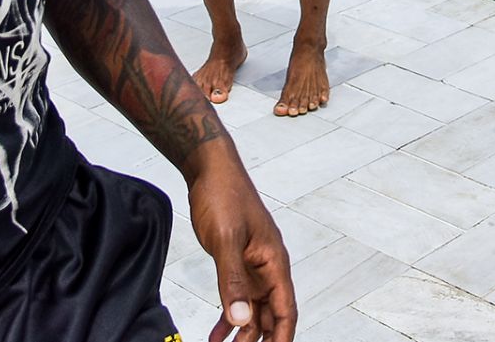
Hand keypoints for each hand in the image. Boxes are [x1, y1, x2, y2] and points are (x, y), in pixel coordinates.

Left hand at [189, 156, 295, 341]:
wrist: (209, 170)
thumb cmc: (224, 195)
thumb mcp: (226, 240)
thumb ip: (233, 280)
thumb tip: (242, 318)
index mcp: (274, 261)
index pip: (285, 310)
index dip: (281, 338)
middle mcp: (267, 266)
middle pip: (269, 315)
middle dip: (258, 341)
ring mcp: (252, 265)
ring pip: (253, 309)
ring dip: (242, 332)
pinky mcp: (236, 262)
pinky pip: (237, 297)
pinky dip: (228, 317)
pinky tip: (217, 333)